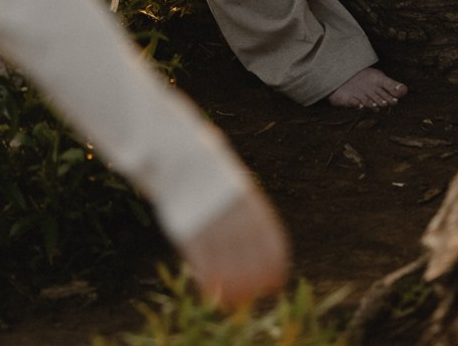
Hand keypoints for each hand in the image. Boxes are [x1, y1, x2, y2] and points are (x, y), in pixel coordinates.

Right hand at [179, 181, 289, 308]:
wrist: (182, 157)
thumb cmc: (214, 180)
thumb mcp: (238, 190)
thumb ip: (251, 219)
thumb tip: (267, 254)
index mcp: (248, 201)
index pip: (269, 238)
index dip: (274, 264)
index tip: (275, 283)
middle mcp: (231, 212)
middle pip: (248, 254)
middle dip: (254, 279)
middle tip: (254, 296)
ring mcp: (209, 219)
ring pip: (226, 261)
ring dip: (232, 285)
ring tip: (234, 300)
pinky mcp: (188, 227)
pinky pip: (202, 259)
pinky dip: (208, 279)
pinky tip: (210, 291)